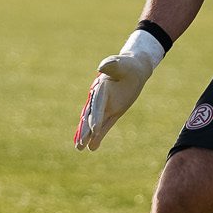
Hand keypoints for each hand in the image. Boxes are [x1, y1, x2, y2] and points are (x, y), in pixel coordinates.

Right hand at [73, 28, 167, 149]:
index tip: (93, 129)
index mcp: (101, 87)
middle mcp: (99, 99)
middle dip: (85, 130)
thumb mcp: (121, 64)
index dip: (95, 116)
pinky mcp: (113, 112)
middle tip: (79, 144)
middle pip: (91, 116)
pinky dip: (99, 136)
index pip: (97, 104)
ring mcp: (105, 106)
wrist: (133, 69)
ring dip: (88, 135)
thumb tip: (101, 67)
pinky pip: (105, 125)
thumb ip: (112, 65)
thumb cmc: (127, 66)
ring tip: (79, 149)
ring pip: (95, 123)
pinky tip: (92, 148)